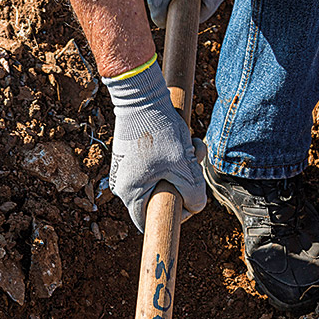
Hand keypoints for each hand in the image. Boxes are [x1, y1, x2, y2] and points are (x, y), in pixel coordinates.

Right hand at [104, 58, 205, 231]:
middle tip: (194, 164)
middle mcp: (122, 186)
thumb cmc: (159, 132)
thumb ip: (193, 194)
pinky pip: (156, 166)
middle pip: (158, 198)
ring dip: (181, 167)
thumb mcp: (183, 166)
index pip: (148, 222)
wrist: (141, 96)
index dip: (173, 216)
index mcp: (129, 194)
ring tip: (191, 147)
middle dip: (182, 184)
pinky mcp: (131, 157)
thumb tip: (196, 208)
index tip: (188, 200)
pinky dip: (173, 157)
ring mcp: (126, 170)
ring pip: (161, 179)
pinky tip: (182, 140)